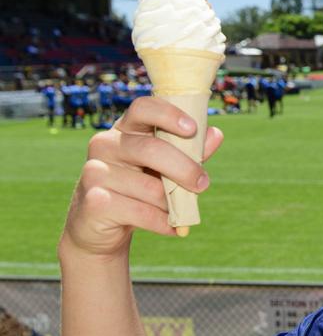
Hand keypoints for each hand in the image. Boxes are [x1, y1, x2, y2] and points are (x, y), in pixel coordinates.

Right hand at [61, 97, 223, 258]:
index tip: (192, 129)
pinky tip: (173, 227)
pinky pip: (141, 212)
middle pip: (151, 149)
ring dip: (171, 203)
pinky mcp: (93, 201)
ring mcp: (94, 172)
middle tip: (203, 184)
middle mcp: (104, 145)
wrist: (99, 227)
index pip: (143, 108)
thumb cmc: (138, 189)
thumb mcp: (165, 168)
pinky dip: (163, 222)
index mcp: (124, 130)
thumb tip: (216, 134)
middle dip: (184, 168)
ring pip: (149, 187)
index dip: (168, 115)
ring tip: (177, 211)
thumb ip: (189, 151)